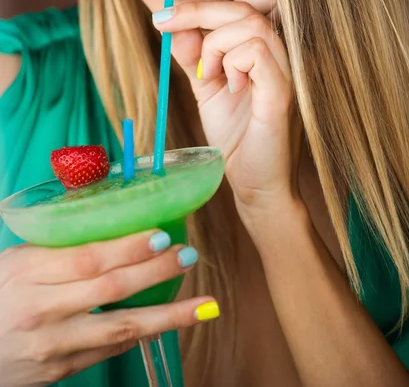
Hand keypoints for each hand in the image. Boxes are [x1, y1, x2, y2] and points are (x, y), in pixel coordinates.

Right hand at [0, 235, 214, 386]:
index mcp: (26, 270)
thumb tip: (113, 227)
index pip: (87, 256)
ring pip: (119, 326)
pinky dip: (142, 333)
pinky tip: (168, 322)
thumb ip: (57, 248)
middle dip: (155, 271)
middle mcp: (40, 308)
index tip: (161, 235)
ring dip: (167, 315)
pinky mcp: (60, 369)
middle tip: (186, 255)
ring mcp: (52, 343)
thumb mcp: (15, 262)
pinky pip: (109, 349)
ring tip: (202, 304)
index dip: (128, 247)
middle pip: (109, 287)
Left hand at [153, 0, 303, 224]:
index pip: (247, 4)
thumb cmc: (237, 137)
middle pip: (247, 7)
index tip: (165, 16)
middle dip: (198, 11)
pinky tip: (229, 87)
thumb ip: (195, 57)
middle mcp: (284, 56)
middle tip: (163, 23)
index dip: (207, 4)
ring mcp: (288, 72)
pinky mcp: (283, 92)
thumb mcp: (207, 88)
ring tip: (210, 76)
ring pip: (250, 25)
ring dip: (215, 45)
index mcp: (267, 51)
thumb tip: (174, 26)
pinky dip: (231, 63)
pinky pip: (257, 52)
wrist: (254, 184)